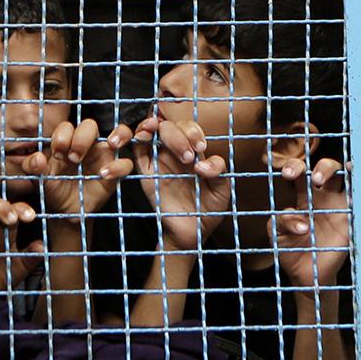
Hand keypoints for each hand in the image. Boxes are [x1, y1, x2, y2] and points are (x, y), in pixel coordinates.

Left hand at [23, 119, 135, 219]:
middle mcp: (87, 145)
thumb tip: (38, 158)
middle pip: (91, 125)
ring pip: (121, 133)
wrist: (64, 211)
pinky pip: (126, 163)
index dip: (62, 136)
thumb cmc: (53, 188)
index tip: (57, 154)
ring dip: (119, 134)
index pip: (68, 127)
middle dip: (82, 138)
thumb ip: (33, 167)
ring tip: (110, 143)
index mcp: (67, 141)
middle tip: (73, 157)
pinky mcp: (115, 172)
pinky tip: (104, 174)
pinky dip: (119, 166)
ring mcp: (104, 156)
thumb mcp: (39, 179)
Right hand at [132, 115, 231, 250]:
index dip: (193, 132)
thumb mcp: (222, 189)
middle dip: (179, 134)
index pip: (189, 129)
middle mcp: (175, 154)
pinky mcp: (146, 174)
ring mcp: (159, 162)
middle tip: (187, 157)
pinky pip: (138, 151)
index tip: (199, 147)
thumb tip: (201, 163)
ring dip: (157, 127)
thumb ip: (218, 171)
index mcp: (193, 153)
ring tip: (159, 130)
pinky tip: (145, 133)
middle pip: (171, 127)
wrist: (192, 233)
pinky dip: (140, 137)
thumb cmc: (208, 210)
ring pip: (153, 133)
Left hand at [270, 164, 350, 291]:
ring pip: (346, 179)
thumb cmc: (290, 249)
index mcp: (303, 197)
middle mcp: (323, 198)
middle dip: (322, 167)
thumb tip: (301, 221)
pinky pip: (359, 203)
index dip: (294, 166)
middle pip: (327, 168)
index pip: (300, 173)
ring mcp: (339, 208)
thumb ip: (281, 221)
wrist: (306, 275)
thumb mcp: (277, 234)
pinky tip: (355, 188)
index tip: (287, 174)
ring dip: (341, 172)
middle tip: (314, 179)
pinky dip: (359, 192)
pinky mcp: (350, 222)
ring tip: (326, 180)